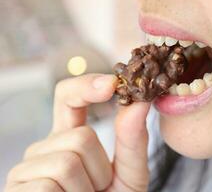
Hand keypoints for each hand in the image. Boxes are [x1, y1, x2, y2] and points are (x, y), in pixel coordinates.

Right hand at [5, 74, 150, 191]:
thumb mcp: (129, 175)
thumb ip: (133, 141)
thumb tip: (140, 102)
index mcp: (69, 139)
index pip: (69, 98)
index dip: (87, 86)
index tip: (112, 84)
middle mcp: (44, 149)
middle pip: (80, 137)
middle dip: (100, 169)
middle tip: (97, 190)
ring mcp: (26, 170)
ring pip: (67, 161)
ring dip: (87, 188)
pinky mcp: (18, 191)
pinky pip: (50, 184)